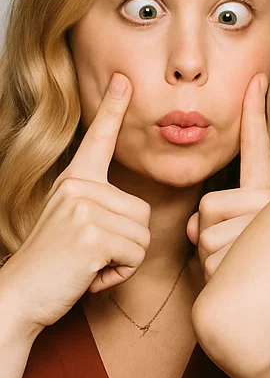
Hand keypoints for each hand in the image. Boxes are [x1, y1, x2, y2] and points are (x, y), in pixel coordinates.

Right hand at [0, 74, 150, 332]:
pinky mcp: (92, 235)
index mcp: (74, 181)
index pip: (98, 140)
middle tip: (87, 255)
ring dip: (122, 260)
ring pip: (143, 235)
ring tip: (87, 264)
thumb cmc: (55, 267)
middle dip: (125, 244)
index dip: (113, 110)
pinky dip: (118, 273)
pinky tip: (88, 275)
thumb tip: (135, 211)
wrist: (19, 297)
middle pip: (143, 212)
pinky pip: (136, 255)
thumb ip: (99, 208)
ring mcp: (84, 208)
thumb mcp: (74, 225)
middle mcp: (78, 187)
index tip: (123, 80)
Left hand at [187, 75, 269, 280]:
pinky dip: (212, 276)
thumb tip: (195, 227)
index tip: (256, 79)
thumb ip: (216, 221)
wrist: (268, 321)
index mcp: (269, 196)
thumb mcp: (233, 241)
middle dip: (206, 234)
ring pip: (204, 232)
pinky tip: (236, 284)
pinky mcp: (249, 253)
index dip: (255, 114)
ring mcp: (262, 229)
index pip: (258, 150)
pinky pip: (207, 255)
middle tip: (234, 256)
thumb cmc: (249, 278)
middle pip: (209, 205)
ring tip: (236, 272)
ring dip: (209, 258)